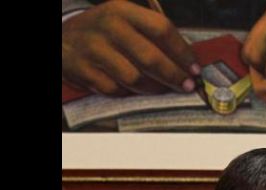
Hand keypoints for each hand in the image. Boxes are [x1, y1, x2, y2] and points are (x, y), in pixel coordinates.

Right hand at [62, 0, 198, 95]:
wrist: (62, 37)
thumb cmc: (103, 32)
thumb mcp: (125, 21)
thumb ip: (153, 37)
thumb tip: (187, 62)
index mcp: (123, 10)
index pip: (162, 30)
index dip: (183, 53)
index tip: (195, 69)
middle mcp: (108, 27)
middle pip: (150, 58)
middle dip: (174, 76)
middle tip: (186, 86)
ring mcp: (93, 49)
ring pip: (134, 78)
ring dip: (154, 88)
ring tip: (163, 89)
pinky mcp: (82, 69)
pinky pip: (115, 90)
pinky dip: (128, 94)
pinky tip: (135, 90)